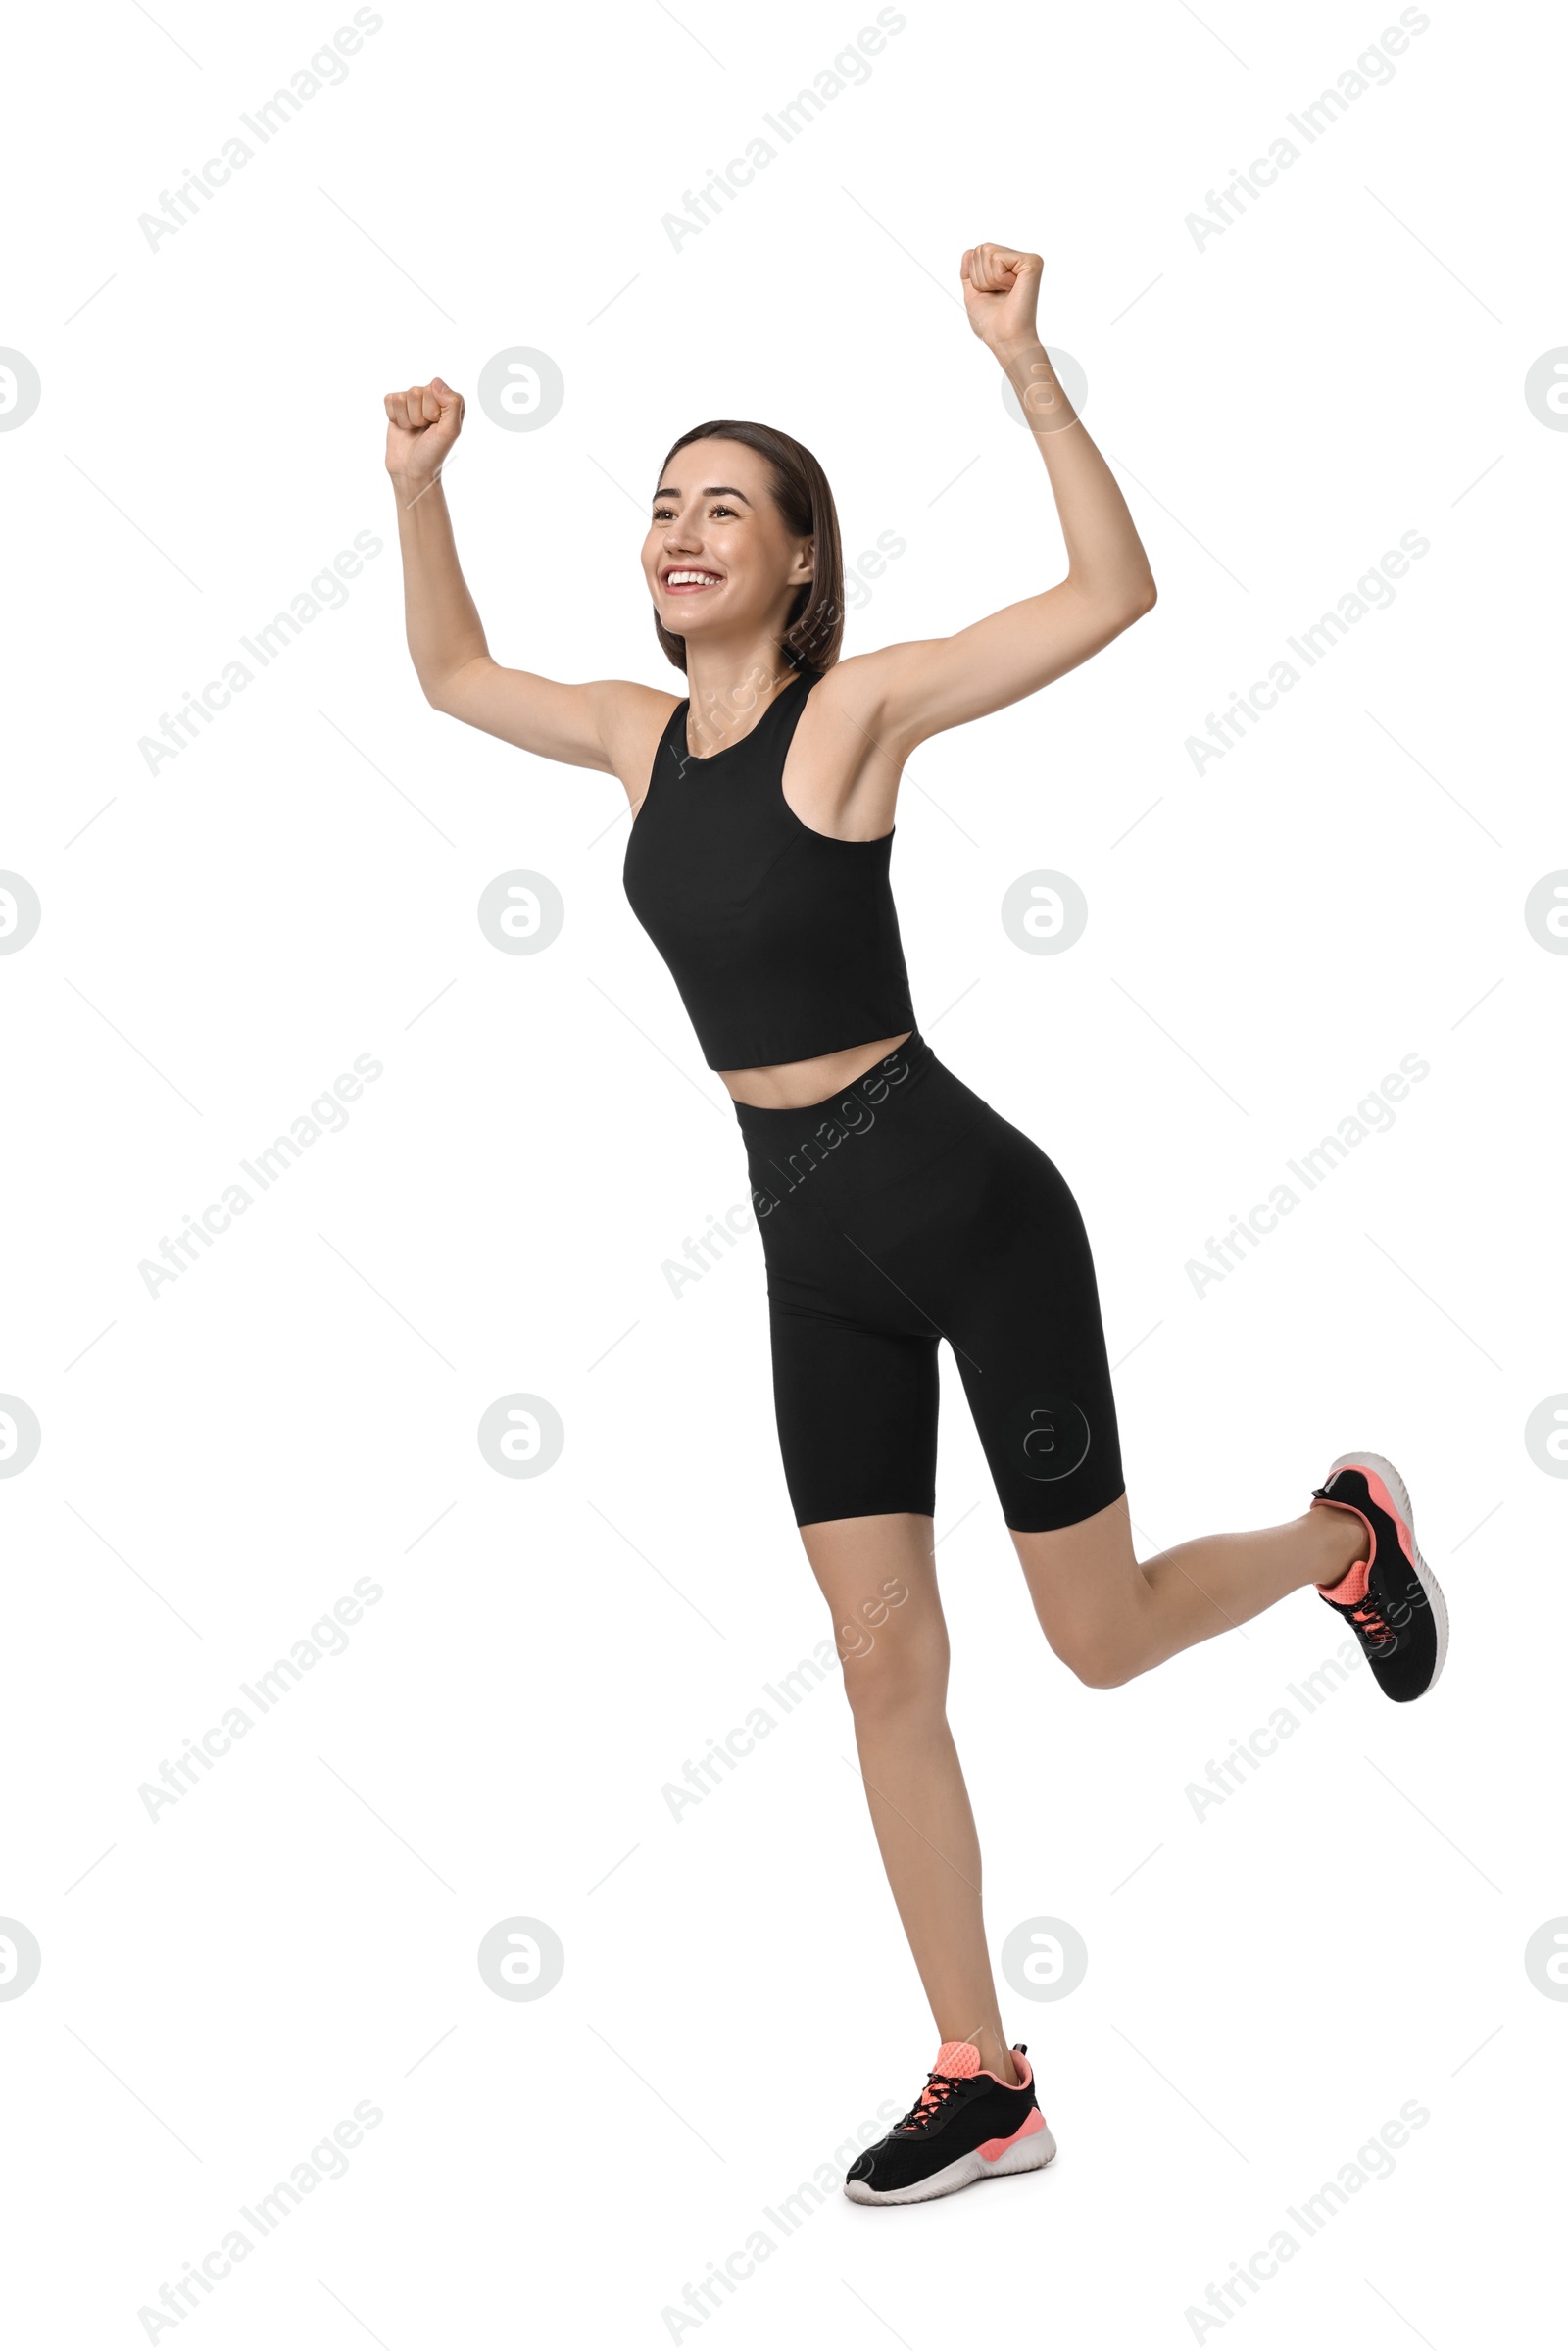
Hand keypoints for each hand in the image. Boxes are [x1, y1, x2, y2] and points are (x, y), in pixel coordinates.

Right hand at [384, 377, 464, 495]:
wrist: (411, 470)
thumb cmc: (433, 453)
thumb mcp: (451, 431)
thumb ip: (453, 404)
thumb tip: (436, 382)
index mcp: (449, 400)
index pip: (434, 389)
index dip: (432, 411)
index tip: (435, 427)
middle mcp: (432, 397)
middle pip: (415, 392)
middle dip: (418, 416)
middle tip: (423, 430)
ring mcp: (413, 402)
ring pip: (402, 398)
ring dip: (406, 419)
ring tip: (414, 430)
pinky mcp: (397, 407)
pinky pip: (390, 400)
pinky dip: (395, 418)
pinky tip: (403, 428)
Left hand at [960, 245, 1041, 356]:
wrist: (1005, 339)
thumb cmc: (992, 323)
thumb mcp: (974, 295)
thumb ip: (969, 273)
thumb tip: (969, 251)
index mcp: (1007, 267)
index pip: (976, 253)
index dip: (975, 277)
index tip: (990, 294)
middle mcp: (1018, 260)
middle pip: (981, 249)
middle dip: (980, 277)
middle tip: (997, 295)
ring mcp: (1027, 260)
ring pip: (987, 252)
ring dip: (988, 279)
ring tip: (1005, 293)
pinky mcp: (1032, 262)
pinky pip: (997, 258)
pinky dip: (998, 278)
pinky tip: (1012, 289)